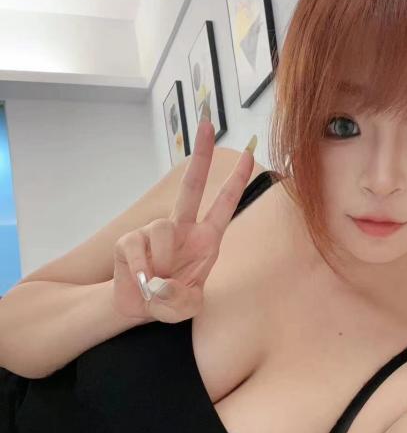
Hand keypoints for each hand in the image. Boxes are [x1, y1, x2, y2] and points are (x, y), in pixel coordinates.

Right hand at [111, 119, 257, 323]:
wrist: (138, 309)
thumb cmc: (170, 301)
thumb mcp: (186, 308)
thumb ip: (180, 299)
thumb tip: (158, 282)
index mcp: (206, 239)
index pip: (224, 205)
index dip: (237, 182)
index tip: (250, 155)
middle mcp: (183, 229)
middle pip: (192, 186)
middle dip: (201, 155)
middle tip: (207, 123)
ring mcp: (155, 231)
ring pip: (162, 229)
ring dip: (162, 261)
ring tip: (159, 281)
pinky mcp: (130, 240)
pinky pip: (136, 247)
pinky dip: (140, 269)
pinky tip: (142, 280)